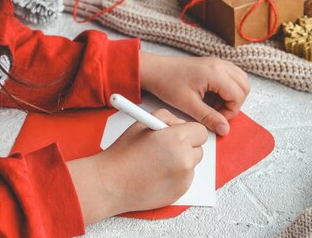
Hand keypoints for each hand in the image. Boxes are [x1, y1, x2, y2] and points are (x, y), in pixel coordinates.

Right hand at [67, 109, 206, 222]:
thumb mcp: (143, 122)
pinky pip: (185, 179)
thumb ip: (167, 118)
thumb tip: (181, 124)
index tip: (179, 134)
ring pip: (192, 165)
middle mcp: (185, 160)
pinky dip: (175, 176)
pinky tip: (156, 174)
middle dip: (186, 147)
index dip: (189, 132)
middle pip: (199, 149)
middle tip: (167, 147)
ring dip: (181, 162)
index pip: (200, 132)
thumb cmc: (124, 152)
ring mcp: (184, 179)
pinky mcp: (180, 193)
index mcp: (178, 139)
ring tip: (157, 162)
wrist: (111, 183)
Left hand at [139, 52, 249, 135]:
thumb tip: (224, 129)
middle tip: (217, 112)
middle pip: (244, 86)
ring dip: (233, 95)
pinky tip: (213, 96)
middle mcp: (219, 65)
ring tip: (215, 104)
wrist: (154, 70)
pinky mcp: (213, 64)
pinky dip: (228, 88)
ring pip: (240, 80)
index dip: (230, 111)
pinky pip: (231, 75)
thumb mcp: (188, 105)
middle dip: (234, 103)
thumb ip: (208, 117)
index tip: (217, 118)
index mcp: (215, 73)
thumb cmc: (167, 82)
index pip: (238, 95)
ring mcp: (217, 63)